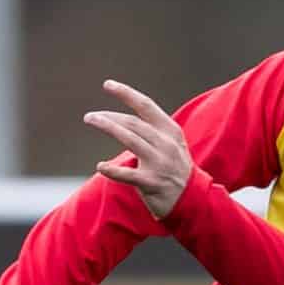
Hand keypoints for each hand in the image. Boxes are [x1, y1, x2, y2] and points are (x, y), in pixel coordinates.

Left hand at [84, 79, 193, 218]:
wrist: (192, 200)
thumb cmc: (175, 169)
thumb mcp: (172, 144)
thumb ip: (152, 131)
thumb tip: (120, 119)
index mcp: (170, 131)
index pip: (146, 106)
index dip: (126, 93)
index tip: (107, 85)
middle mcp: (166, 144)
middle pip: (133, 123)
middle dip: (109, 116)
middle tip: (90, 116)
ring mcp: (160, 163)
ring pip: (130, 140)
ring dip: (108, 127)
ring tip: (91, 120)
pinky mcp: (152, 183)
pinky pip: (128, 174)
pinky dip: (112, 170)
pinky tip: (100, 166)